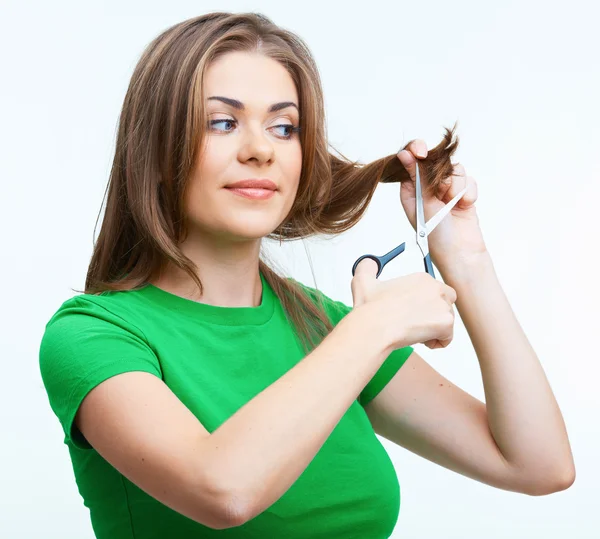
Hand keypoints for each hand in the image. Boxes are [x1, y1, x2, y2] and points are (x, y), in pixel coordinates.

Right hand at [351, 258, 456, 350]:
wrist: (374, 327)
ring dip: (431, 330)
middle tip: (413, 323)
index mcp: (421, 279)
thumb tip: (370, 263)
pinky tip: (418, 339)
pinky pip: (447, 339)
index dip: (422, 305)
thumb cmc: (370, 309)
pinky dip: (435, 343)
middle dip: (433, 315)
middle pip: (445, 305)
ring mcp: (443, 305)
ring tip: (411, 332)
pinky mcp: (446, 323)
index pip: (435, 292)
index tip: (408, 312)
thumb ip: (367, 267)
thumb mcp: (363, 281)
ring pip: (445, 322)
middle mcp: (435, 288)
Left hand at [396, 140, 487, 271]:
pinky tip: (464, 206)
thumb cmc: (437, 235)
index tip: (422, 151)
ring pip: (455, 169)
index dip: (417, 151)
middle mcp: (427, 188)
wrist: (461, 252)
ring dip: (455, 186)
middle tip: (441, 192)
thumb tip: (405, 154)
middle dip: (442, 174)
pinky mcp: (462, 194)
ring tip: (452, 204)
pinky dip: (468, 192)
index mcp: (410, 190)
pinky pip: (468, 179)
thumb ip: (418, 177)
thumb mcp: (423, 203)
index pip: (411, 160)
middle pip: (436, 160)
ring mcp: (446, 190)